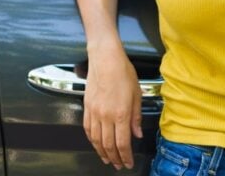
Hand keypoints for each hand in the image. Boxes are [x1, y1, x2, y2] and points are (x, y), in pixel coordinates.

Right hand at [83, 47, 142, 169]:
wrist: (105, 58)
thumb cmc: (123, 72)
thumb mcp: (137, 94)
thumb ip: (136, 116)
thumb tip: (137, 133)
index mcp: (121, 113)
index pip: (123, 143)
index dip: (125, 156)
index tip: (128, 163)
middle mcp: (106, 115)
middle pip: (109, 145)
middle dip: (115, 158)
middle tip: (118, 165)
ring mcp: (94, 112)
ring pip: (96, 140)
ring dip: (102, 152)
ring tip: (107, 159)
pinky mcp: (87, 107)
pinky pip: (88, 129)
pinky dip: (92, 140)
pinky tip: (96, 144)